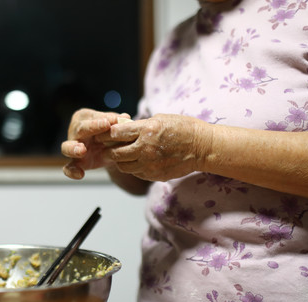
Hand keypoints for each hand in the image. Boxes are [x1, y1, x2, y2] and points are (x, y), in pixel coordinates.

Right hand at [61, 108, 130, 178]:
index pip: (91, 117)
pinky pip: (68, 168)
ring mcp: (72, 147)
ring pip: (66, 147)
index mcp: (84, 117)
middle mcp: (75, 131)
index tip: (113, 120)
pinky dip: (72, 171)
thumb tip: (125, 117)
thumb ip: (118, 122)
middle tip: (105, 126)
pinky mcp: (74, 162)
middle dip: (91, 128)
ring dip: (73, 148)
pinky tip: (80, 175)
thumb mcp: (115, 126)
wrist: (110, 151)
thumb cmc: (109, 133)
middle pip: (79, 129)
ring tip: (82, 150)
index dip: (102, 119)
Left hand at [96, 114, 211, 181]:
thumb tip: (123, 128)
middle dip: (109, 149)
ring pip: (123, 166)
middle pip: (115, 153)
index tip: (105, 133)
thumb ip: (140, 125)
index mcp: (146, 130)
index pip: (116, 133)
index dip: (107, 133)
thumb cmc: (183, 129)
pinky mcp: (154, 175)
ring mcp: (149, 164)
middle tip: (108, 147)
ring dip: (120, 160)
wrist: (202, 147)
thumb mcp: (160, 119)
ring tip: (123, 154)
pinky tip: (138, 161)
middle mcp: (145, 148)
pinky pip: (135, 173)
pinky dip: (133, 167)